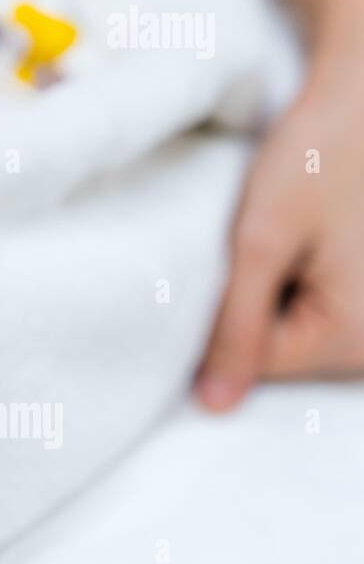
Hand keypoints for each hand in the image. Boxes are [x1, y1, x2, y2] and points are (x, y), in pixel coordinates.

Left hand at [198, 0, 363, 408]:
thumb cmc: (321, 156)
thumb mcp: (261, 241)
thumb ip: (237, 327)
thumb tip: (215, 407)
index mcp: (356, 339)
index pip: (254, 365)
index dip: (219, 317)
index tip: (220, 263)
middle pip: (278, 351)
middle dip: (249, 302)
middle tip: (254, 241)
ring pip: (291, 326)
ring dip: (268, 285)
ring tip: (280, 231)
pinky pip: (314, 301)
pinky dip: (289, 272)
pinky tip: (297, 232)